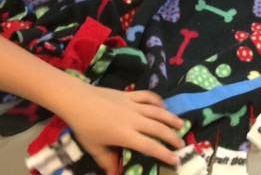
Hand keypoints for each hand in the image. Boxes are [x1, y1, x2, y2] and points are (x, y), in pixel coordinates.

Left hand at [63, 86, 184, 173]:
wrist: (78, 100)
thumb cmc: (85, 126)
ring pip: (158, 111)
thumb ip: (107, 162)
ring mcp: (133, 105)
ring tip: (181, 124)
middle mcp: (134, 120)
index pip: (149, 146)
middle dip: (172, 137)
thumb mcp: (95, 148)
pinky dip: (158, 101)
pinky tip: (163, 106)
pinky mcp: (130, 94)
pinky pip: (148, 97)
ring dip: (171, 118)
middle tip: (182, 144)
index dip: (164, 154)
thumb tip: (115, 174)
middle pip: (158, 128)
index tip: (175, 160)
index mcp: (125, 135)